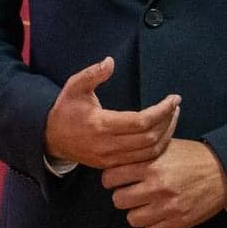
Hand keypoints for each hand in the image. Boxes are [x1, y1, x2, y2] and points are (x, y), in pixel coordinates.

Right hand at [42, 56, 178, 169]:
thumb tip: (110, 61)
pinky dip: (158, 148)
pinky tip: (162, 133)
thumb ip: (92, 74)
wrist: (50, 137)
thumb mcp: (74, 87)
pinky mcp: (113, 165)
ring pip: (150, 152)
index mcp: (101, 125)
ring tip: (172, 118)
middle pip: (150, 138)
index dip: (162, 110)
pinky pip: (143, 160)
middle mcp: (108, 145)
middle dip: (168, 121)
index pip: (141, 121)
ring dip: (167, 135)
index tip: (173, 99)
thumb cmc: (66, 109)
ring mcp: (111, 159)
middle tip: (175, 106)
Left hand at [102, 138, 226, 227]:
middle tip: (130, 193)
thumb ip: (140, 155)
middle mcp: (157, 186)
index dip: (110, 179)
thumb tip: (113, 160)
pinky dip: (152, 225)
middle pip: (119, 200)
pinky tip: (157, 214)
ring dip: (136, 212)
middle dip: (122, 196)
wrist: (224, 171)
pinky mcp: (181, 221)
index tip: (116, 180)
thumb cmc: (191, 157)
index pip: (110, 178)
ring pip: (133, 218)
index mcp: (150, 165)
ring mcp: (169, 206)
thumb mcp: (163, 148)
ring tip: (144, 205)